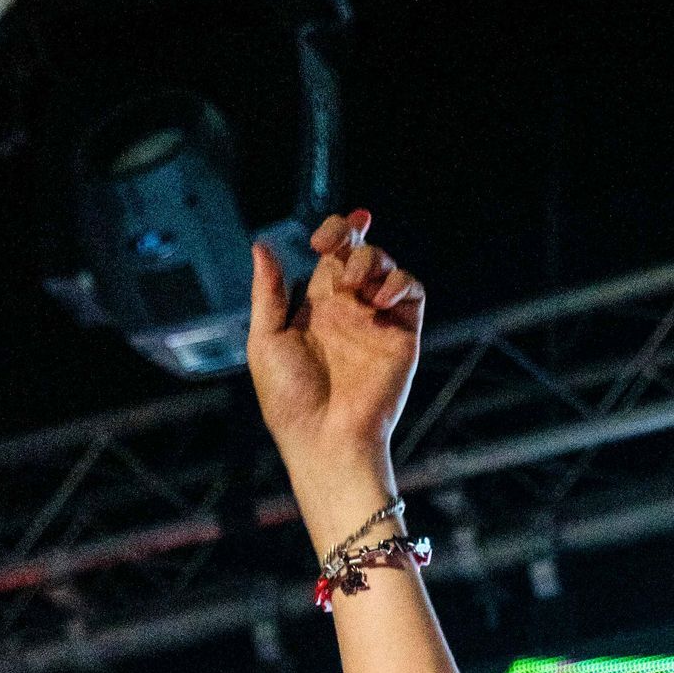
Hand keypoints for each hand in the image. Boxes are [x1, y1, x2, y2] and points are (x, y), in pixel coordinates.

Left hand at [247, 210, 423, 538]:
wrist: (324, 439)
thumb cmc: (289, 401)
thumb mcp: (266, 341)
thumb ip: (267, 292)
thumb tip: (261, 244)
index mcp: (318, 309)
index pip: (332, 256)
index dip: (334, 233)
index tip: (320, 238)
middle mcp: (350, 311)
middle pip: (360, 252)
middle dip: (353, 234)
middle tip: (339, 244)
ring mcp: (377, 322)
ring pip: (387, 266)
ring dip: (371, 259)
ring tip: (354, 284)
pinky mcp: (402, 335)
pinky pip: (412, 291)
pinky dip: (400, 281)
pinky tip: (379, 297)